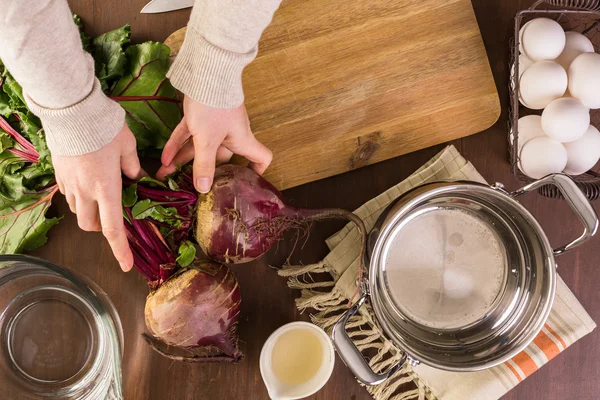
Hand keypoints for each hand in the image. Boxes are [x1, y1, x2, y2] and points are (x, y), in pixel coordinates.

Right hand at [53, 124, 144, 270]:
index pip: (113, 228)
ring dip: (90, 211)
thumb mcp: (128, 144)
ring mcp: (69, 183)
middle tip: (113, 215)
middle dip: (102, 227)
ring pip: (78, 211)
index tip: (126, 266)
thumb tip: (136, 176)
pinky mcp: (59, 173)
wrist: (71, 109)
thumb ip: (132, 165)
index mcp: (106, 188)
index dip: (120, 250)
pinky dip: (79, 195)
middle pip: (90, 225)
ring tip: (101, 193)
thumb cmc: (104, 126)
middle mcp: (85, 191)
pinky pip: (69, 193)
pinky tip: (87, 178)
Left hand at [156, 96, 271, 191]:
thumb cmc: (214, 105)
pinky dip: (178, 144)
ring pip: (201, 147)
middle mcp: (232, 133)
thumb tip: (204, 189)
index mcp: (242, 140)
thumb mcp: (207, 140)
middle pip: (222, 158)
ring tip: (166, 174)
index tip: (246, 181)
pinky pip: (190, 134)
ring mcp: (216, 123)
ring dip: (184, 160)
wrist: (206, 69)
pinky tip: (164, 157)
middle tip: (186, 184)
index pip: (261, 157)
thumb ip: (204, 164)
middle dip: (203, 171)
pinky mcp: (201, 114)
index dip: (257, 171)